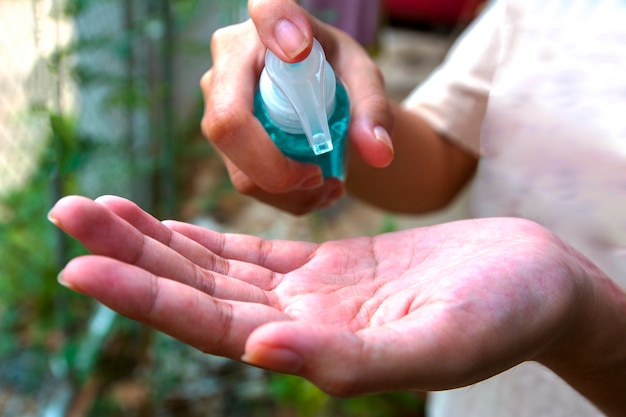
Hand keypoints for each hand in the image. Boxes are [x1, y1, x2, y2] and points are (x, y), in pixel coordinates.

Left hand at [49, 195, 602, 397]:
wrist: (533, 283)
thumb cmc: (503, 316)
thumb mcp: (438, 344)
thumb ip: (351, 360)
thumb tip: (263, 352)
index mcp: (320, 350)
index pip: (212, 326)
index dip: (146, 297)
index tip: (82, 264)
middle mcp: (302, 325)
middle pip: (197, 291)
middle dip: (130, 256)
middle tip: (67, 215)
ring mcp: (311, 295)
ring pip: (215, 268)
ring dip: (155, 240)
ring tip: (98, 209)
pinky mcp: (327, 266)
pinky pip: (251, 252)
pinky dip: (205, 235)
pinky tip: (166, 224)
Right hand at [201, 0, 393, 213]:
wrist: (313, 93)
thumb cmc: (335, 74)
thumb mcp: (362, 81)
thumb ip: (374, 111)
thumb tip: (378, 153)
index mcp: (271, 23)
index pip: (267, 12)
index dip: (276, 28)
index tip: (300, 49)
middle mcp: (230, 60)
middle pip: (229, 124)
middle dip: (278, 169)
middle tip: (320, 176)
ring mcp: (218, 102)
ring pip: (239, 168)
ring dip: (290, 191)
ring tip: (328, 184)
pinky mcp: (221, 140)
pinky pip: (247, 182)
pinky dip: (286, 196)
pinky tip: (313, 187)